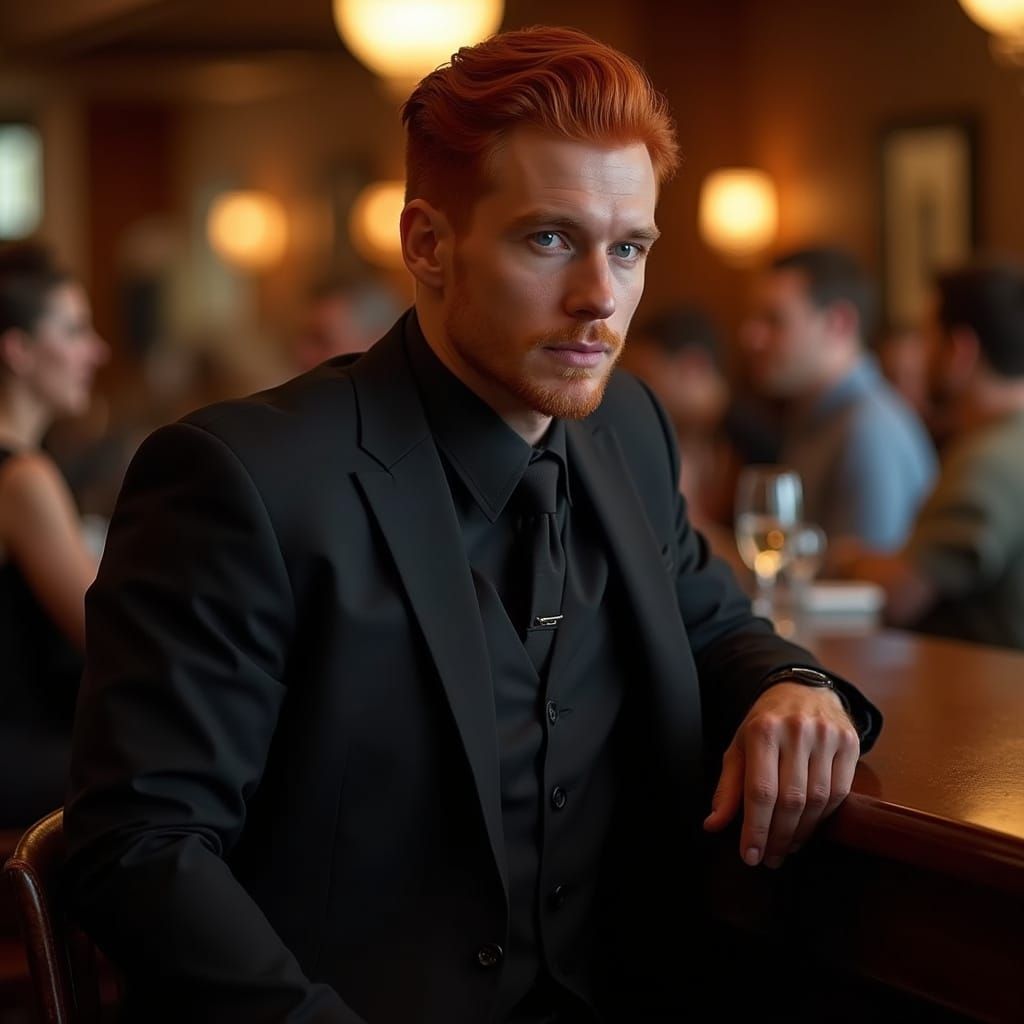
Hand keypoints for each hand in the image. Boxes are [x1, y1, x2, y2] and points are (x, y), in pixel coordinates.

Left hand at [703, 682, 858, 867]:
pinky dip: (824, 817)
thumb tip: (713, 825)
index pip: (760, 790)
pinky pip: (839, 792)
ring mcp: (826, 736)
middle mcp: (796, 731)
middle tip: (769, 858)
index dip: (756, 828)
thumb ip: (727, 787)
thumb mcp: (739, 748)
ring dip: (801, 832)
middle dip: (778, 836)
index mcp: (762, 730)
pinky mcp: (850, 742)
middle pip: (790, 799)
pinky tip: (809, 827)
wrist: (802, 690)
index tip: (750, 856)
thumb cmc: (765, 724)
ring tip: (787, 847)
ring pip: (818, 800)